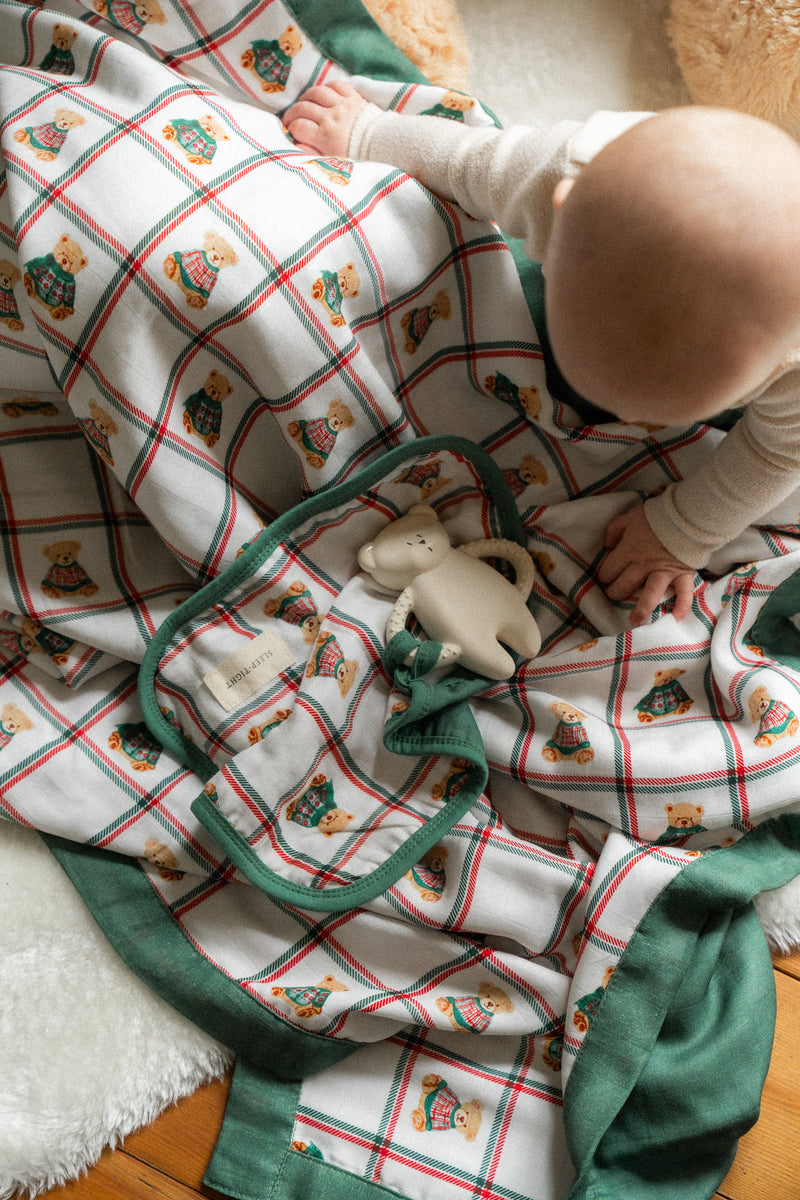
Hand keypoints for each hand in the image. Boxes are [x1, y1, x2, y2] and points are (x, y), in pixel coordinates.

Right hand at [284, 81, 366, 156]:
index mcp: (325, 137)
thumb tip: (296, 145)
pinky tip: (322, 94)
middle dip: (293, 112)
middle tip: (291, 118)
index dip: (291, 128)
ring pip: (317, 93)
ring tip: (303, 102)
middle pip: (303, 108)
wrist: (384, 147)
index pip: (299, 127)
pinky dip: (326, 87)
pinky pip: (336, 85)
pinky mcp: (353, 97)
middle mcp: (331, 118)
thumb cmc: (358, 157)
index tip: (290, 131)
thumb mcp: (333, 162)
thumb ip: (313, 154)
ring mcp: (342, 105)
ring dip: (306, 96)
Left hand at [598, 503, 695, 625]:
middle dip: (615, 592)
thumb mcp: (629, 516)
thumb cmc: (657, 515)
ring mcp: (664, 571)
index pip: (609, 570)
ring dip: (641, 609)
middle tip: (614, 594)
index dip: (605, 575)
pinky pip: (683, 593)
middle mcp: (644, 565)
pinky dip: (682, 605)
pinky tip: (676, 617)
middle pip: (624, 585)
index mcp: (629, 550)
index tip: (605, 577)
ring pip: (650, 594)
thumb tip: (607, 545)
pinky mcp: (682, 573)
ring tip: (634, 621)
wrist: (688, 513)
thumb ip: (615, 530)